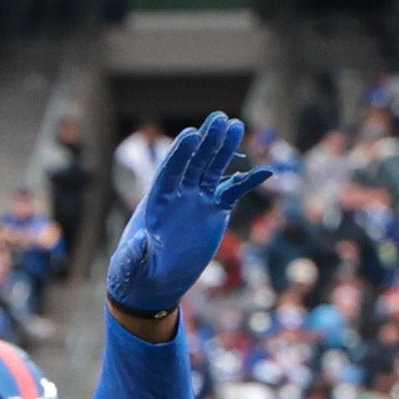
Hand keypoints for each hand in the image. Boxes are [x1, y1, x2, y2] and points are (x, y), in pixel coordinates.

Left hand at [104, 114, 273, 319]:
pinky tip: (266, 172)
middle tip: (220, 118)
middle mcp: (179, 195)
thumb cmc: (136, 272)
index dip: (181, 154)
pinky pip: (232, 192)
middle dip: (207, 142)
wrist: (155, 280)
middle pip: (195, 163)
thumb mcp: (132, 265)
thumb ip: (136, 254)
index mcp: (157, 202)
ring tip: (236, 126)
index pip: (170, 172)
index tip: (192, 134)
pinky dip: (247, 182)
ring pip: (213, 170)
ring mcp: (198, 201)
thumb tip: (141, 243)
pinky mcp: (214, 212)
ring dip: (225, 150)